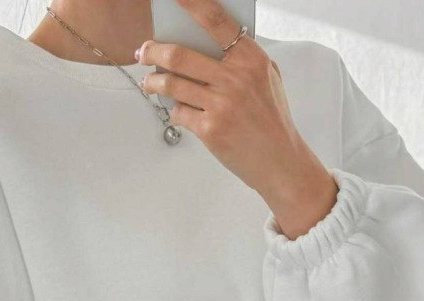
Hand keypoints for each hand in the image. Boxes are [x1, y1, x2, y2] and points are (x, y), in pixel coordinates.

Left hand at [137, 0, 337, 238]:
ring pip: (171, 84)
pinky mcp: (210, 129)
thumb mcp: (267, 78)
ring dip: (152, 81)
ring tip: (148, 81)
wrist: (280, 161)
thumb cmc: (271, 119)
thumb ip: (242, 57)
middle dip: (153, 51)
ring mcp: (221, 105)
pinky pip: (178, 112)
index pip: (214, 19)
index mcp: (250, 58)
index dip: (188, 4)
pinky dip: (173, 110)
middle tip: (144, 51)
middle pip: (179, 54)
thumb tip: (206, 39)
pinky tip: (176, 109)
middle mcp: (235, 78)